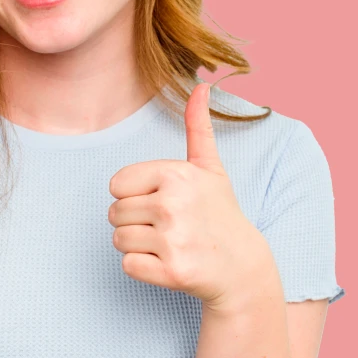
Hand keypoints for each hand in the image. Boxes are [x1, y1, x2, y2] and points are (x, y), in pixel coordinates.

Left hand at [108, 82, 273, 311]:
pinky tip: (170, 264)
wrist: (243, 268)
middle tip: (169, 227)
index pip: (115, 185)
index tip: (164, 202)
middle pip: (114, 212)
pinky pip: (127, 265)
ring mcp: (174, 240)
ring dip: (138, 245)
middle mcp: (174, 204)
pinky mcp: (172, 272)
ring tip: (170, 244)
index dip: (134, 195)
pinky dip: (143, 268)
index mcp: (176, 174)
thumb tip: (201, 85)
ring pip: (118, 239)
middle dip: (135, 221)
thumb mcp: (210, 168)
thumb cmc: (219, 213)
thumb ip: (198, 127)